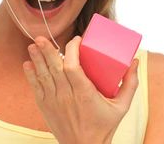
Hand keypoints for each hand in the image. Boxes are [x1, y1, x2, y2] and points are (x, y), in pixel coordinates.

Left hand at [23, 36, 139, 143]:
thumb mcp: (122, 106)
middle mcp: (67, 96)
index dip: (72, 50)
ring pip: (43, 75)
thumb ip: (130, 83)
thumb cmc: (104, 126)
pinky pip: (36, 87)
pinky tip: (28, 63)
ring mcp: (54, 101)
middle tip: (42, 37)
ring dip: (36, 59)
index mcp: (85, 94)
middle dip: (47, 51)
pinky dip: (31, 75)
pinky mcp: (45, 106)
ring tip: (33, 44)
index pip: (73, 67)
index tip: (76, 40)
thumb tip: (135, 61)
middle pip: (55, 68)